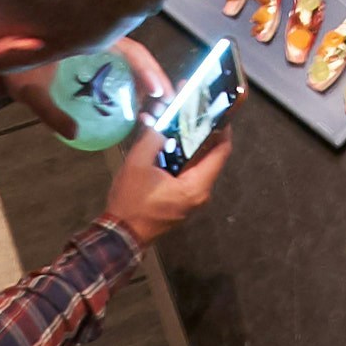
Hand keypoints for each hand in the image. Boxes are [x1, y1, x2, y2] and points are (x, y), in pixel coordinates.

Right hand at [101, 118, 227, 244]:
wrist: (121, 234)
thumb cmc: (131, 201)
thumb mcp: (137, 164)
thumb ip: (153, 139)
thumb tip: (163, 123)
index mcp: (196, 186)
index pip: (221, 153)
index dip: (223, 129)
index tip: (217, 110)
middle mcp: (201, 194)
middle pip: (211, 158)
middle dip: (203, 135)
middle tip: (192, 114)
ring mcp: (192, 200)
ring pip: (199, 167)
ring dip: (190, 147)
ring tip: (178, 126)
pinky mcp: (183, 202)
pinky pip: (189, 176)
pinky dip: (183, 161)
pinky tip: (168, 148)